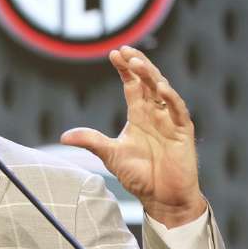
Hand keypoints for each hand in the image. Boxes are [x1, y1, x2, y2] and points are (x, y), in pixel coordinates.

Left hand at [61, 46, 205, 227]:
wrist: (162, 198)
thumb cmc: (139, 176)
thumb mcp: (110, 155)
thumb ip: (91, 141)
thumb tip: (64, 136)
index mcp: (139, 115)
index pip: (132, 84)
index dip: (124, 69)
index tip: (113, 53)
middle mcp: (155, 113)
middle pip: (147, 81)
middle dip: (137, 64)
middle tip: (125, 50)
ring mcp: (170, 120)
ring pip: (163, 90)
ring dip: (151, 75)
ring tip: (137, 63)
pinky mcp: (183, 131)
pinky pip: (178, 110)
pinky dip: (171, 98)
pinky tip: (160, 88)